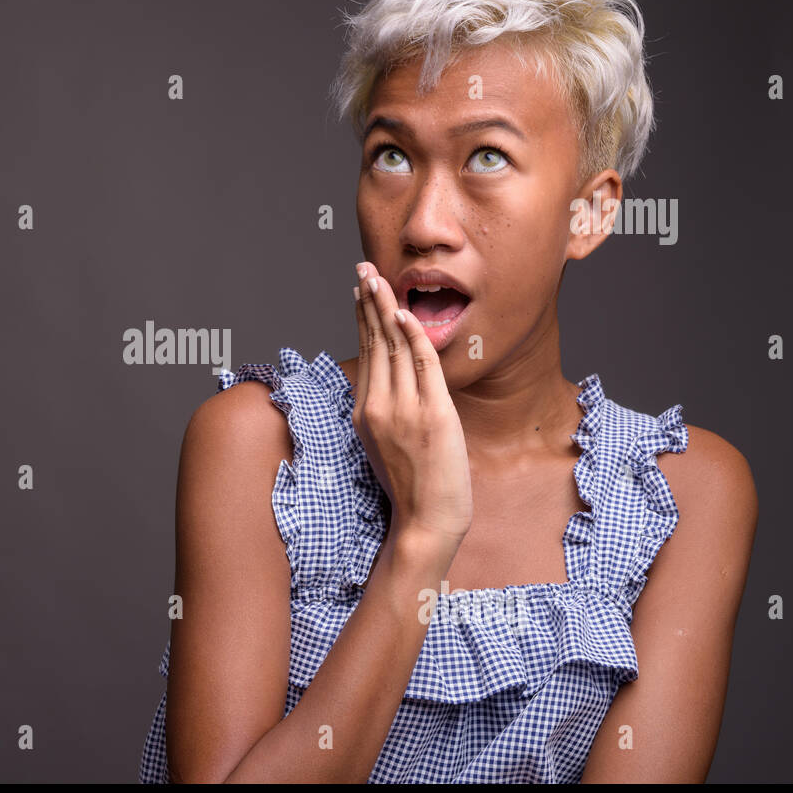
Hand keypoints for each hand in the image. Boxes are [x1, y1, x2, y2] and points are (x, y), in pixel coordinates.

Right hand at [352, 262, 472, 561]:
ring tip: (378, 279)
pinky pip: (421, 365)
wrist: (426, 523)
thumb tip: (395, 381)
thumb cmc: (414, 488)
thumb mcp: (388, 445)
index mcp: (366, 413)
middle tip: (363, 269)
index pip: (365, 354)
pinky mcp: (432, 414)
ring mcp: (404, 410)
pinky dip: (413, 335)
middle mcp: (379, 407)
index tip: (360, 290)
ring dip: (385, 308)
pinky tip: (405, 312)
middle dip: (368, 301)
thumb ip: (388, 410)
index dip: (362, 318)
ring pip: (393, 348)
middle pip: (373, 343)